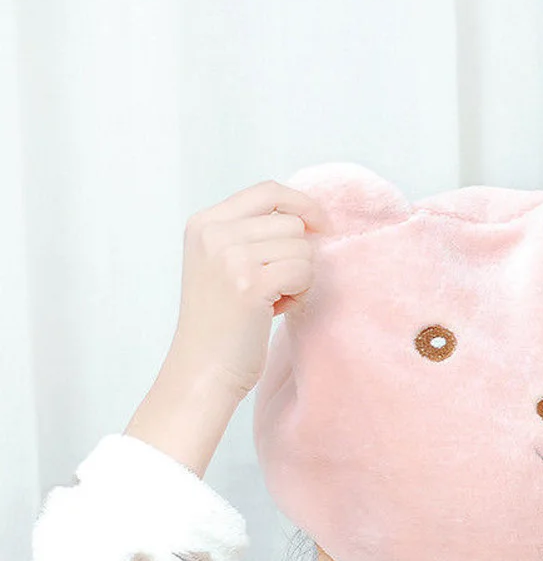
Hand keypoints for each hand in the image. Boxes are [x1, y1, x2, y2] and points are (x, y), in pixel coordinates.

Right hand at [169, 180, 329, 398]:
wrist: (203, 369)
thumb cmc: (222, 323)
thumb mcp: (222, 263)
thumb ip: (252, 234)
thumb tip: (308, 216)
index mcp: (204, 223)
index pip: (267, 191)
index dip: (302, 204)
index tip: (321, 225)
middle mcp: (214, 233)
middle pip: (291, 222)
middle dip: (297, 255)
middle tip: (276, 287)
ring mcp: (230, 256)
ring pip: (301, 248)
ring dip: (299, 277)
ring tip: (273, 301)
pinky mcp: (251, 283)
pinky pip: (303, 272)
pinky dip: (300, 293)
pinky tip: (278, 310)